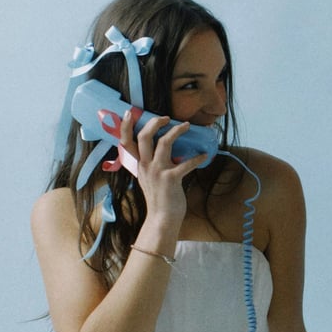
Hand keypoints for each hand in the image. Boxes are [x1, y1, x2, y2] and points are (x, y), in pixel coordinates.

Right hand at [119, 109, 207, 225]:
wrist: (162, 218)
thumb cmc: (158, 198)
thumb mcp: (147, 178)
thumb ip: (150, 164)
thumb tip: (161, 150)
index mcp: (138, 165)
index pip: (126, 142)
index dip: (126, 126)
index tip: (130, 112)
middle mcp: (145, 166)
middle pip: (144, 136)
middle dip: (154, 122)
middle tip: (167, 118)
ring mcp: (157, 172)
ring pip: (163, 143)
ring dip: (176, 131)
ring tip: (187, 126)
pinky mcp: (171, 179)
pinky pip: (186, 163)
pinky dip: (197, 158)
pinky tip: (204, 156)